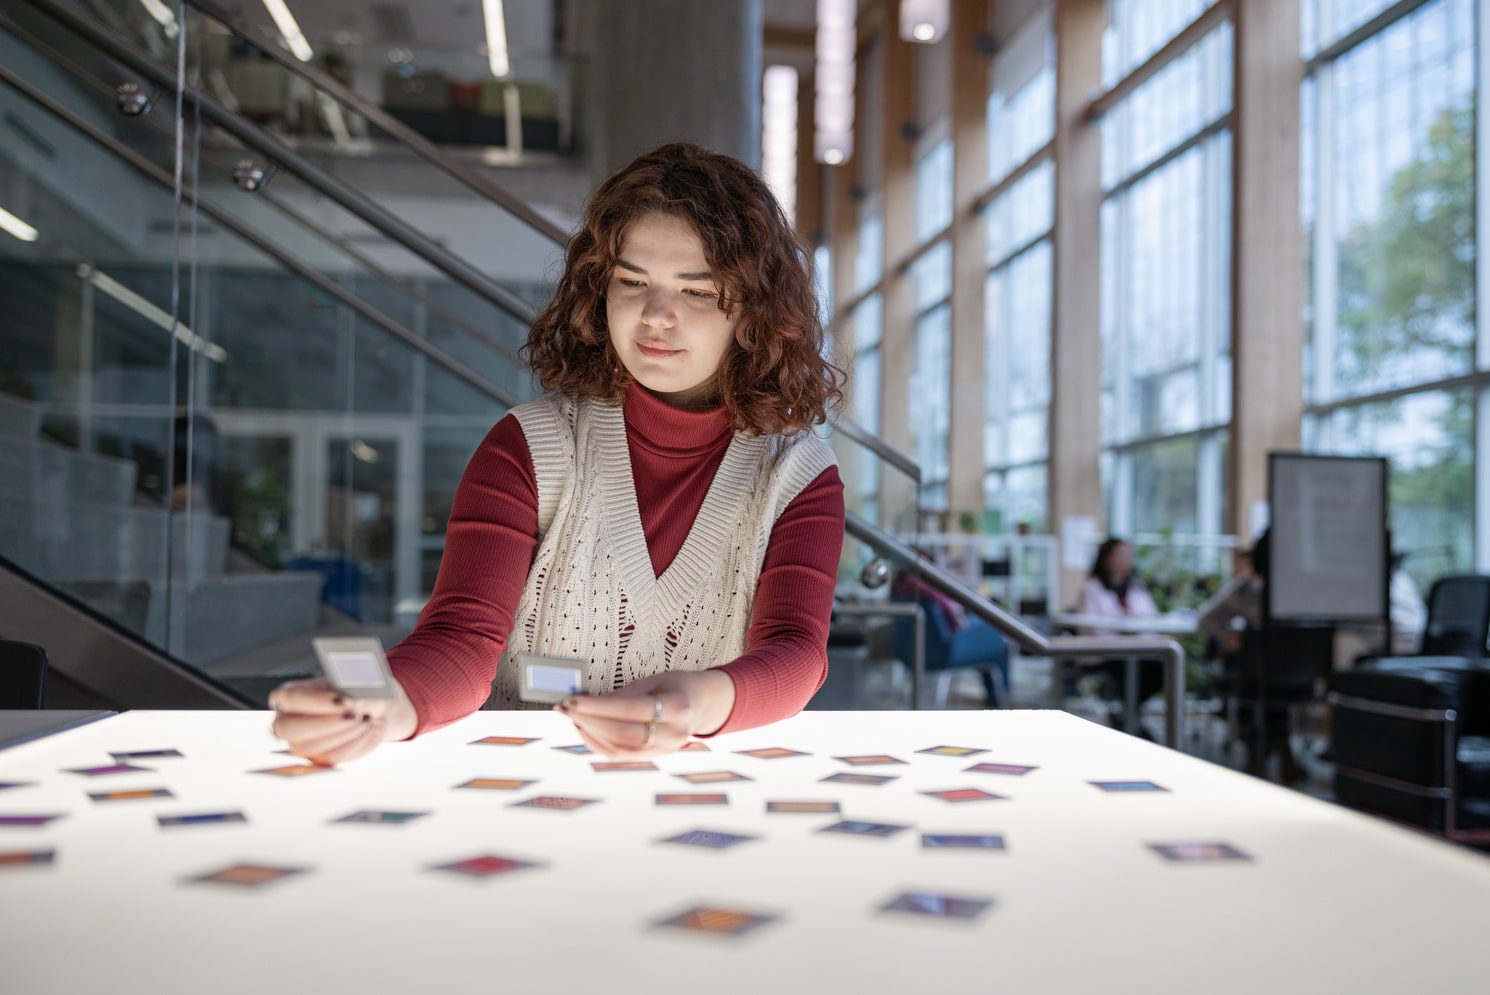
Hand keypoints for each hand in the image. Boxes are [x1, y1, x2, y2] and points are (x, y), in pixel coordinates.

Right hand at [267, 676, 416, 765]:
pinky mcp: (318, 759)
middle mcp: (290, 721)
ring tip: (364, 719)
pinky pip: (331, 758)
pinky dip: (354, 743)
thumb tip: (353, 702)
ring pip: (311, 746)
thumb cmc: (360, 693)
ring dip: (344, 733)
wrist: (374, 710)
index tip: (342, 700)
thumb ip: (352, 692)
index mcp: (292, 695)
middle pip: (289, 728)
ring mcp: (301, 743)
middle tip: (353, 715)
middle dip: (325, 723)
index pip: (288, 698)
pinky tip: (364, 730)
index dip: (314, 701)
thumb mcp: (358, 685)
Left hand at [558, 669, 735, 757]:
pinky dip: (598, 744)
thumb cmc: (677, 687)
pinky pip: (621, 756)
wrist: (702, 705)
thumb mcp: (655, 680)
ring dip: (590, 733)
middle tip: (566, 707)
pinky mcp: (654, 758)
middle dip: (589, 721)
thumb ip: (625, 694)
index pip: (631, 710)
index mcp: (678, 707)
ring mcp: (665, 750)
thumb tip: (588, 702)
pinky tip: (586, 730)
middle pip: (623, 734)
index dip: (599, 706)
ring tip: (573, 717)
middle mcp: (674, 733)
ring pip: (619, 749)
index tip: (575, 699)